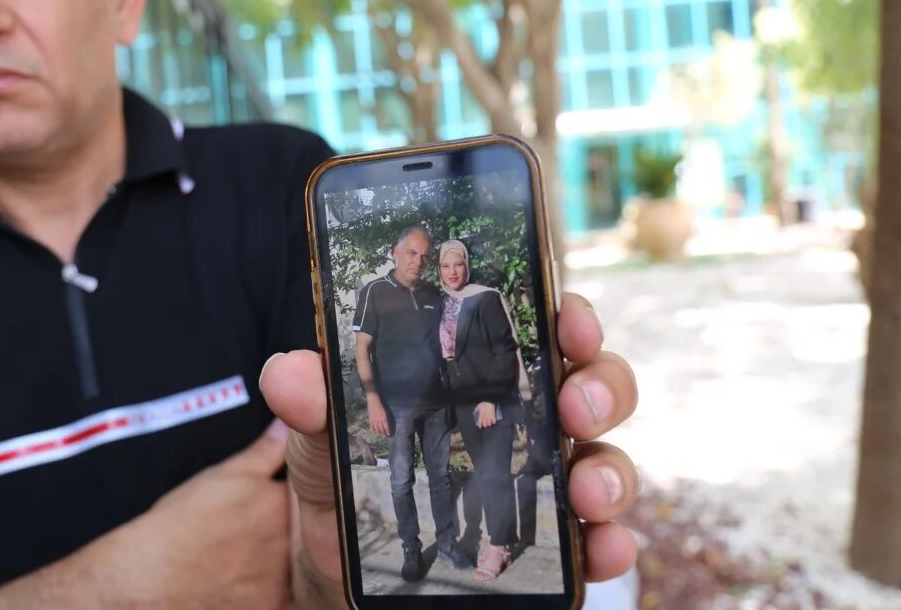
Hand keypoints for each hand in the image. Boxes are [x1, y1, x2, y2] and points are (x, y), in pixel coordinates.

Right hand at [117, 421, 292, 607]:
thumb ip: (264, 451)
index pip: (297, 494)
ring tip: (238, 559)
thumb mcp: (224, 475)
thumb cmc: (180, 525)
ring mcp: (281, 579)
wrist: (154, 577)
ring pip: (288, 565)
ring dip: (275, 561)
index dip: (282, 497)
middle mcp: (288, 541)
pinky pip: (282, 598)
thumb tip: (284, 427)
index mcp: (279, 503)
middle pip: (296, 531)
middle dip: (281, 530)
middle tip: (244, 532)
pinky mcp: (271, 607)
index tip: (260, 503)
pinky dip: (267, 591)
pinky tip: (243, 582)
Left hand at [261, 292, 639, 606]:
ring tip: (586, 488)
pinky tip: (601, 547)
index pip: (532, 335)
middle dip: (601, 386)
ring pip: (603, 460)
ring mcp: (540, 490)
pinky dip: (608, 544)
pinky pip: (597, 541)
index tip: (565, 318)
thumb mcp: (317, 454)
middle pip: (587, 389)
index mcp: (471, 386)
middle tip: (576, 406)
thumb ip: (311, 408)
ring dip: (609, 468)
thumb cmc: (339, 506)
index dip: (566, 318)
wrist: (334, 592)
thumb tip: (290, 370)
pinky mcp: (548, 552)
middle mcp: (518, 429)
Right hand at [365, 394, 390, 436]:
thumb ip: (389, 418)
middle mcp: (379, 420)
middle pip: (382, 430)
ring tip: (382, 434)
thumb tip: (390, 424)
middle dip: (385, 434)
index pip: (387, 428)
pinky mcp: (370, 419)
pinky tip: (376, 431)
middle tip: (387, 436)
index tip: (391, 435)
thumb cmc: (382, 403)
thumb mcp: (388, 411)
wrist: (374, 399)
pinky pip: (372, 427)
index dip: (389, 432)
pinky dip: (374, 430)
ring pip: (377, 430)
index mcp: (384, 418)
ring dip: (380, 433)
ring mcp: (373, 420)